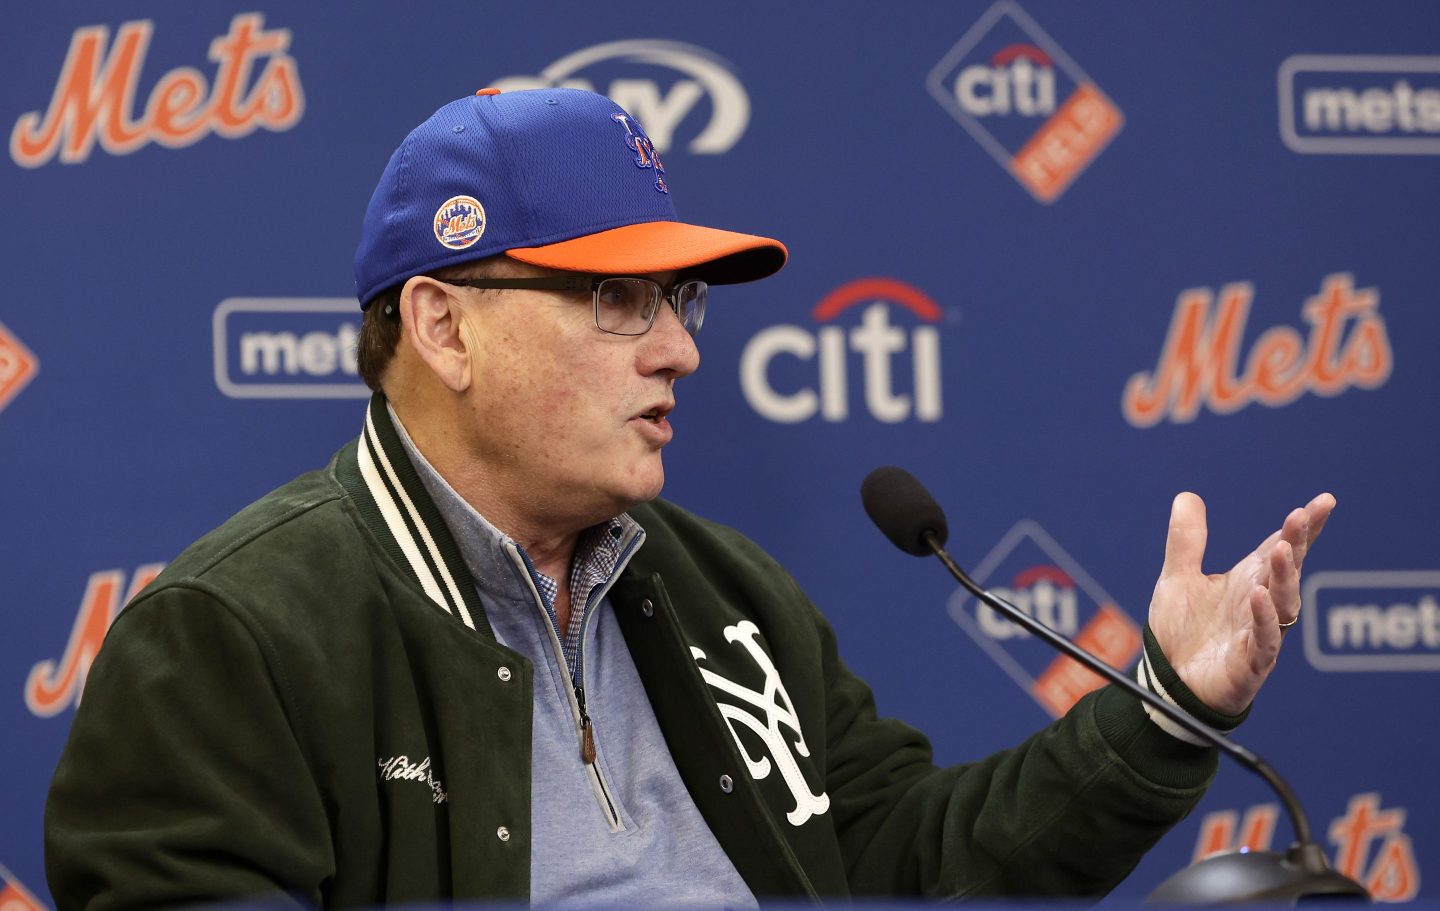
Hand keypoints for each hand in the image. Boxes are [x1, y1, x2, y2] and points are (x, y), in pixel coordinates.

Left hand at [1147, 491, 1334, 714]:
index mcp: (1248, 582)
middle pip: (1287, 571)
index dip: (1303, 528)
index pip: (1281, 549)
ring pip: (1283, 604)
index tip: (1323, 501)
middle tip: (1303, 515)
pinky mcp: (1249, 666)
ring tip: (1284, 549)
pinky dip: (1264, 619)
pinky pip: (1264, 642)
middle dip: (1297, 543)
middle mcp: (1260, 605)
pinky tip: (1259, 597)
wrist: (1166, 682)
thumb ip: (1186, 542)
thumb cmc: (1180, 632)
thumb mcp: (1177, 579)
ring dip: (1285, 577)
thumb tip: (1187, 496)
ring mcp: (1259, 635)